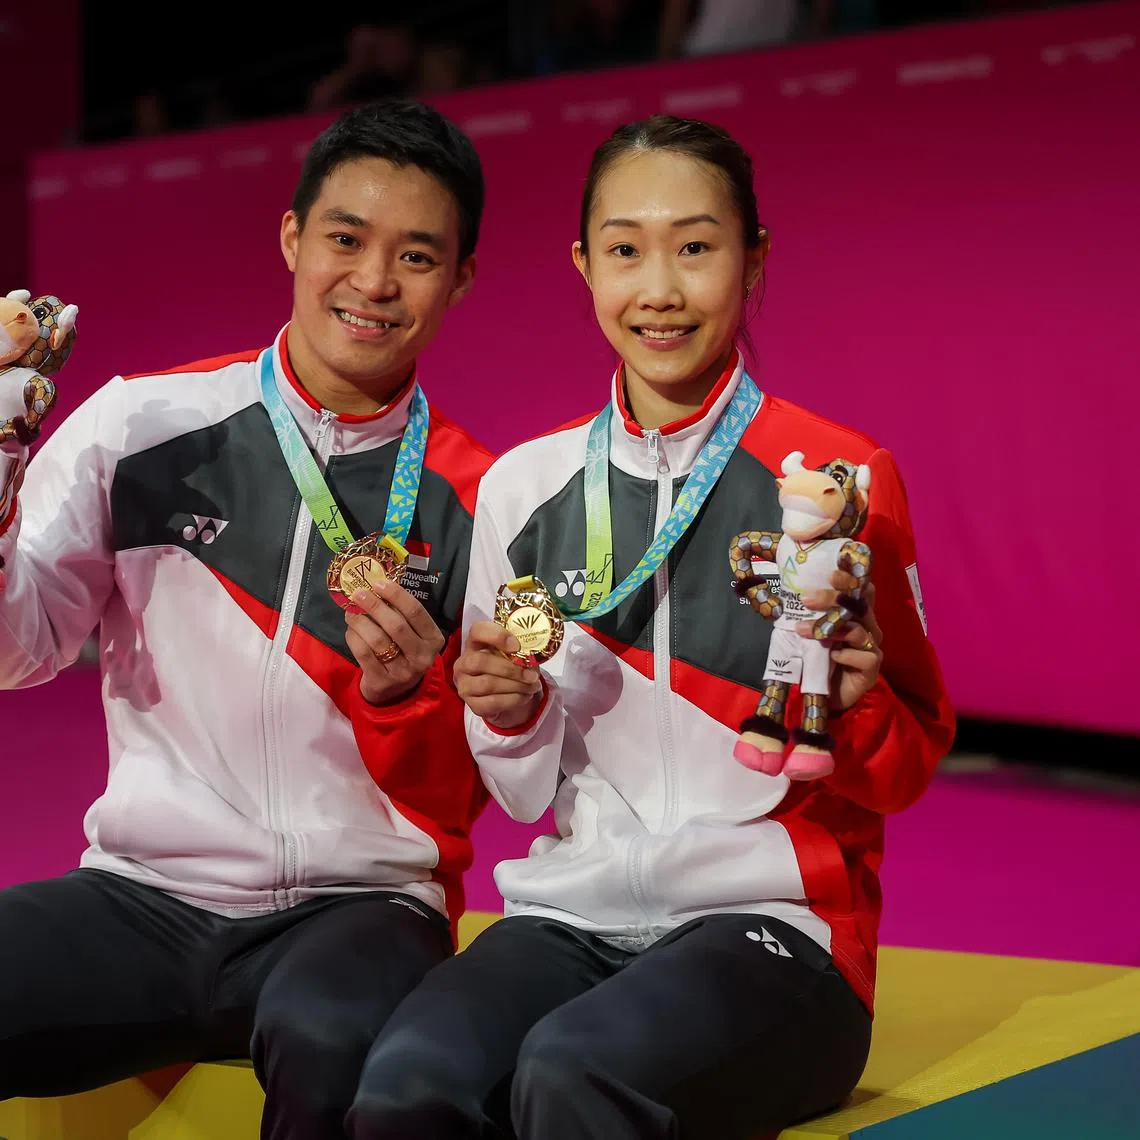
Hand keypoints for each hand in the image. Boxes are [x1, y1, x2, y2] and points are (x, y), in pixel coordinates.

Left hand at [344, 579, 445, 704]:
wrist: (395, 691)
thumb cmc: (403, 652)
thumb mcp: (412, 634)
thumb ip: (400, 613)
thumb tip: (377, 585)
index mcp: (433, 639)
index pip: (416, 612)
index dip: (396, 595)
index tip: (378, 583)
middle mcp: (422, 657)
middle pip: (396, 626)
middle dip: (375, 606)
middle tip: (359, 594)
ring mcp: (403, 672)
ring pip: (377, 639)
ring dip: (360, 621)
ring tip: (350, 612)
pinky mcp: (382, 681)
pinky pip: (363, 653)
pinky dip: (353, 638)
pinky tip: (351, 630)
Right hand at [454, 620, 543, 728]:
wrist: (504, 692)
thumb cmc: (507, 666)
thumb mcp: (513, 654)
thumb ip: (519, 651)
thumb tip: (532, 657)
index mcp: (474, 643)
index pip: (477, 631)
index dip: (496, 636)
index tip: (517, 646)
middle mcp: (464, 663)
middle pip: (480, 661)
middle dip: (511, 669)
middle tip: (532, 675)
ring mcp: (465, 685)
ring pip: (488, 684)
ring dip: (516, 686)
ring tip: (533, 686)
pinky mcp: (472, 704)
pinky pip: (492, 702)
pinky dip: (513, 699)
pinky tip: (525, 696)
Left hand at [797, 572, 882, 712]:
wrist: (827, 696)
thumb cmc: (819, 659)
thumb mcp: (812, 633)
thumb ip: (808, 616)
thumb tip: (786, 597)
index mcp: (856, 614)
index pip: (859, 589)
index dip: (849, 579)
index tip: (830, 574)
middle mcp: (868, 627)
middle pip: (858, 605)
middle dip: (833, 599)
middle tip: (807, 599)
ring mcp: (871, 647)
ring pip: (858, 630)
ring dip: (829, 628)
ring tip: (803, 630)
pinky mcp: (872, 668)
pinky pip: (864, 657)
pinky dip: (846, 655)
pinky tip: (832, 657)